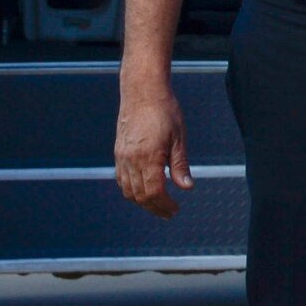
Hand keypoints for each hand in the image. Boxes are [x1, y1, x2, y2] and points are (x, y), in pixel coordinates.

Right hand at [115, 82, 192, 219]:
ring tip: (157, 206)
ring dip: (142, 201)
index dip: (164, 204)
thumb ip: (180, 165)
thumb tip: (186, 188)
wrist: (143, 92)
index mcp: (148, 158)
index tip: (175, 209)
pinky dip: (131, 190)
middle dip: (154, 207)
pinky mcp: (119, 152)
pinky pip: (121, 178)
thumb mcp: (179, 138)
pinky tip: (143, 191)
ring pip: (127, 190)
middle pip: (139, 195)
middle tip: (169, 213)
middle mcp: (130, 160)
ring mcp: (122, 157)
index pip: (153, 192)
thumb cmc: (165, 112)